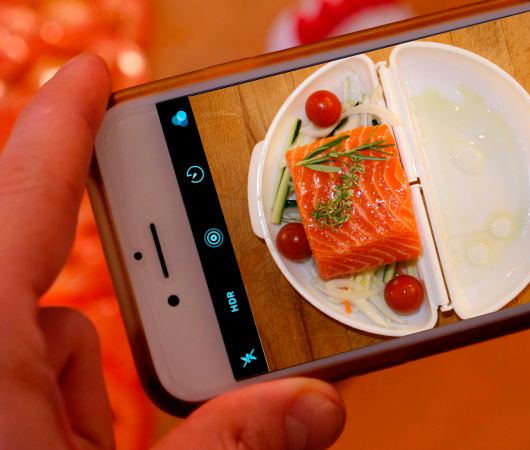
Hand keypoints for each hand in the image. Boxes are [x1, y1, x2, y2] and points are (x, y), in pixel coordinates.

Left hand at [0, 54, 344, 449]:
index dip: (63, 123)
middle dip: (129, 310)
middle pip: (55, 282)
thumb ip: (225, 444)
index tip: (89, 73)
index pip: (25, 197)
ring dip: (95, 385)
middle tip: (200, 321)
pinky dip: (69, 408)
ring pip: (50, 343)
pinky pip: (32, 379)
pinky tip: (93, 448)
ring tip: (118, 444)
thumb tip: (315, 405)